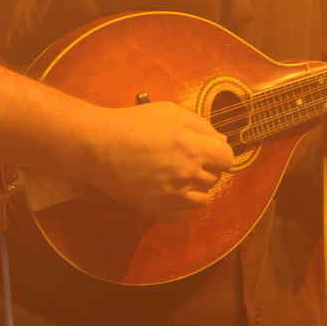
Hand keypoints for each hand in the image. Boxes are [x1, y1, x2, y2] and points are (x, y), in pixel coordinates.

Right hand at [85, 101, 234, 221]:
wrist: (99, 147)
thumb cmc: (133, 124)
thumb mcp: (170, 112)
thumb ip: (201, 125)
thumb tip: (220, 141)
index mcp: (192, 147)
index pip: (227, 158)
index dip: (219, 152)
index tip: (207, 149)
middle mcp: (187, 174)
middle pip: (215, 177)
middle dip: (206, 167)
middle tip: (185, 157)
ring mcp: (173, 197)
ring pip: (203, 199)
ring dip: (196, 187)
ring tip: (178, 174)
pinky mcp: (158, 211)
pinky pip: (184, 214)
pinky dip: (181, 204)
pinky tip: (168, 189)